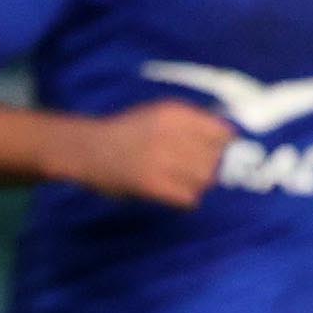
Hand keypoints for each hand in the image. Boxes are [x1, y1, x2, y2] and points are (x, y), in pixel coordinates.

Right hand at [70, 99, 237, 209]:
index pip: (222, 133)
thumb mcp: (157, 114)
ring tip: (182, 183)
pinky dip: (186, 199)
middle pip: (216, 159)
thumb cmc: (125, 132)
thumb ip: (190, 123)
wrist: (85, 148)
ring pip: (205, 179)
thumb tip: (227, 140)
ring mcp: (162, 159)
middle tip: (194, 171)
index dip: (223, 146)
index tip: (215, 153)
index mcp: (175, 114)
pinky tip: (174, 195)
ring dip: (197, 184)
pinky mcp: (152, 184)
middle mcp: (171, 134)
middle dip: (209, 167)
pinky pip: (188, 197)